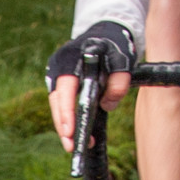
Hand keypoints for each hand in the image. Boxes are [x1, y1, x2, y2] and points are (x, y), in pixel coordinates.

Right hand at [46, 27, 132, 150]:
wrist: (108, 32)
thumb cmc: (115, 45)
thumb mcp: (123, 60)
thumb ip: (119, 82)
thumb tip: (107, 106)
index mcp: (71, 58)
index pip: (64, 89)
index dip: (65, 112)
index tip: (70, 131)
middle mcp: (59, 67)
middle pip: (56, 101)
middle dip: (63, 125)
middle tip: (71, 147)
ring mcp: (59, 75)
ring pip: (57, 105)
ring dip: (65, 125)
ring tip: (75, 146)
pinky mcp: (64, 83)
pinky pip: (63, 103)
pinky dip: (69, 118)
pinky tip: (78, 133)